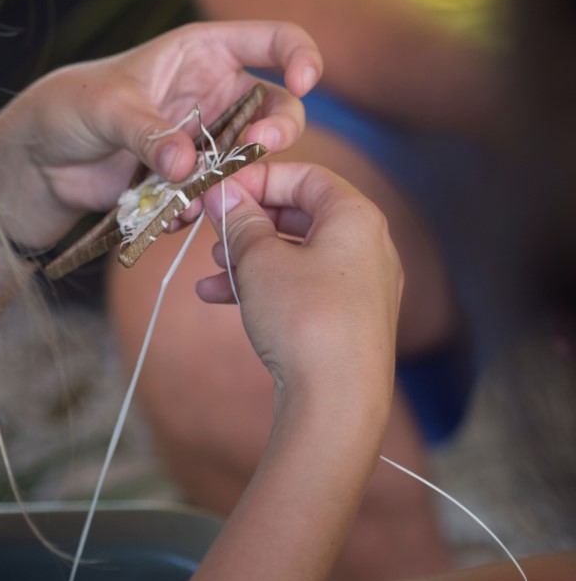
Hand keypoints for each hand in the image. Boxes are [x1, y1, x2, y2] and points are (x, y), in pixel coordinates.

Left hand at [0, 21, 320, 248]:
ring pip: (253, 157)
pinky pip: (220, 192)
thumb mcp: (106, 108)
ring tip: (202, 193)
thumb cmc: (70, 106)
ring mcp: (208, 138)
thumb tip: (189, 166)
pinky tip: (176, 213)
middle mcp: (216, 93)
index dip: (301, 55)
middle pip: (277, 107)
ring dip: (239, 176)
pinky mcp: (195, 178)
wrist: (42, 161)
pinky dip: (208, 205)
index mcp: (204, 52)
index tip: (306, 82)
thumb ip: (148, 133)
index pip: (272, 40)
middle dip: (278, 129)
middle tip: (260, 149)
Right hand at [200, 162, 402, 414]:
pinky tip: (218, 296)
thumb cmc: (304, 319)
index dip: (259, 177)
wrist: (336, 405)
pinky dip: (264, 285)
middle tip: (213, 223)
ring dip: (250, 253)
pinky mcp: (347, 320)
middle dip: (250, 218)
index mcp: (356, 216)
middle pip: (301, 213)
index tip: (222, 189)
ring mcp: (361, 285)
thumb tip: (224, 194)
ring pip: (297, 252)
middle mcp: (368, 245)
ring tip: (213, 263)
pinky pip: (302, 286)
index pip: (306, 175)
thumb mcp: (259, 260)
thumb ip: (240, 220)